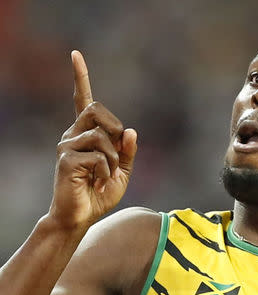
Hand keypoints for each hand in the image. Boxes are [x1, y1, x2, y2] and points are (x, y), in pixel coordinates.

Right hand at [49, 51, 137, 228]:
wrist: (81, 217)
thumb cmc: (100, 193)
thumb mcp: (122, 171)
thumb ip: (128, 151)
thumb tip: (131, 130)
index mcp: (86, 133)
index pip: (83, 100)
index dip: (81, 77)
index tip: (75, 54)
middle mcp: (73, 134)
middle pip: (97, 109)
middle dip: (115, 129)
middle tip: (116, 153)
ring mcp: (67, 145)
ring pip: (102, 135)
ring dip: (114, 158)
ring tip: (106, 176)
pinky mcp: (66, 159)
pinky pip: (99, 156)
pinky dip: (107, 171)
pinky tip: (99, 182)